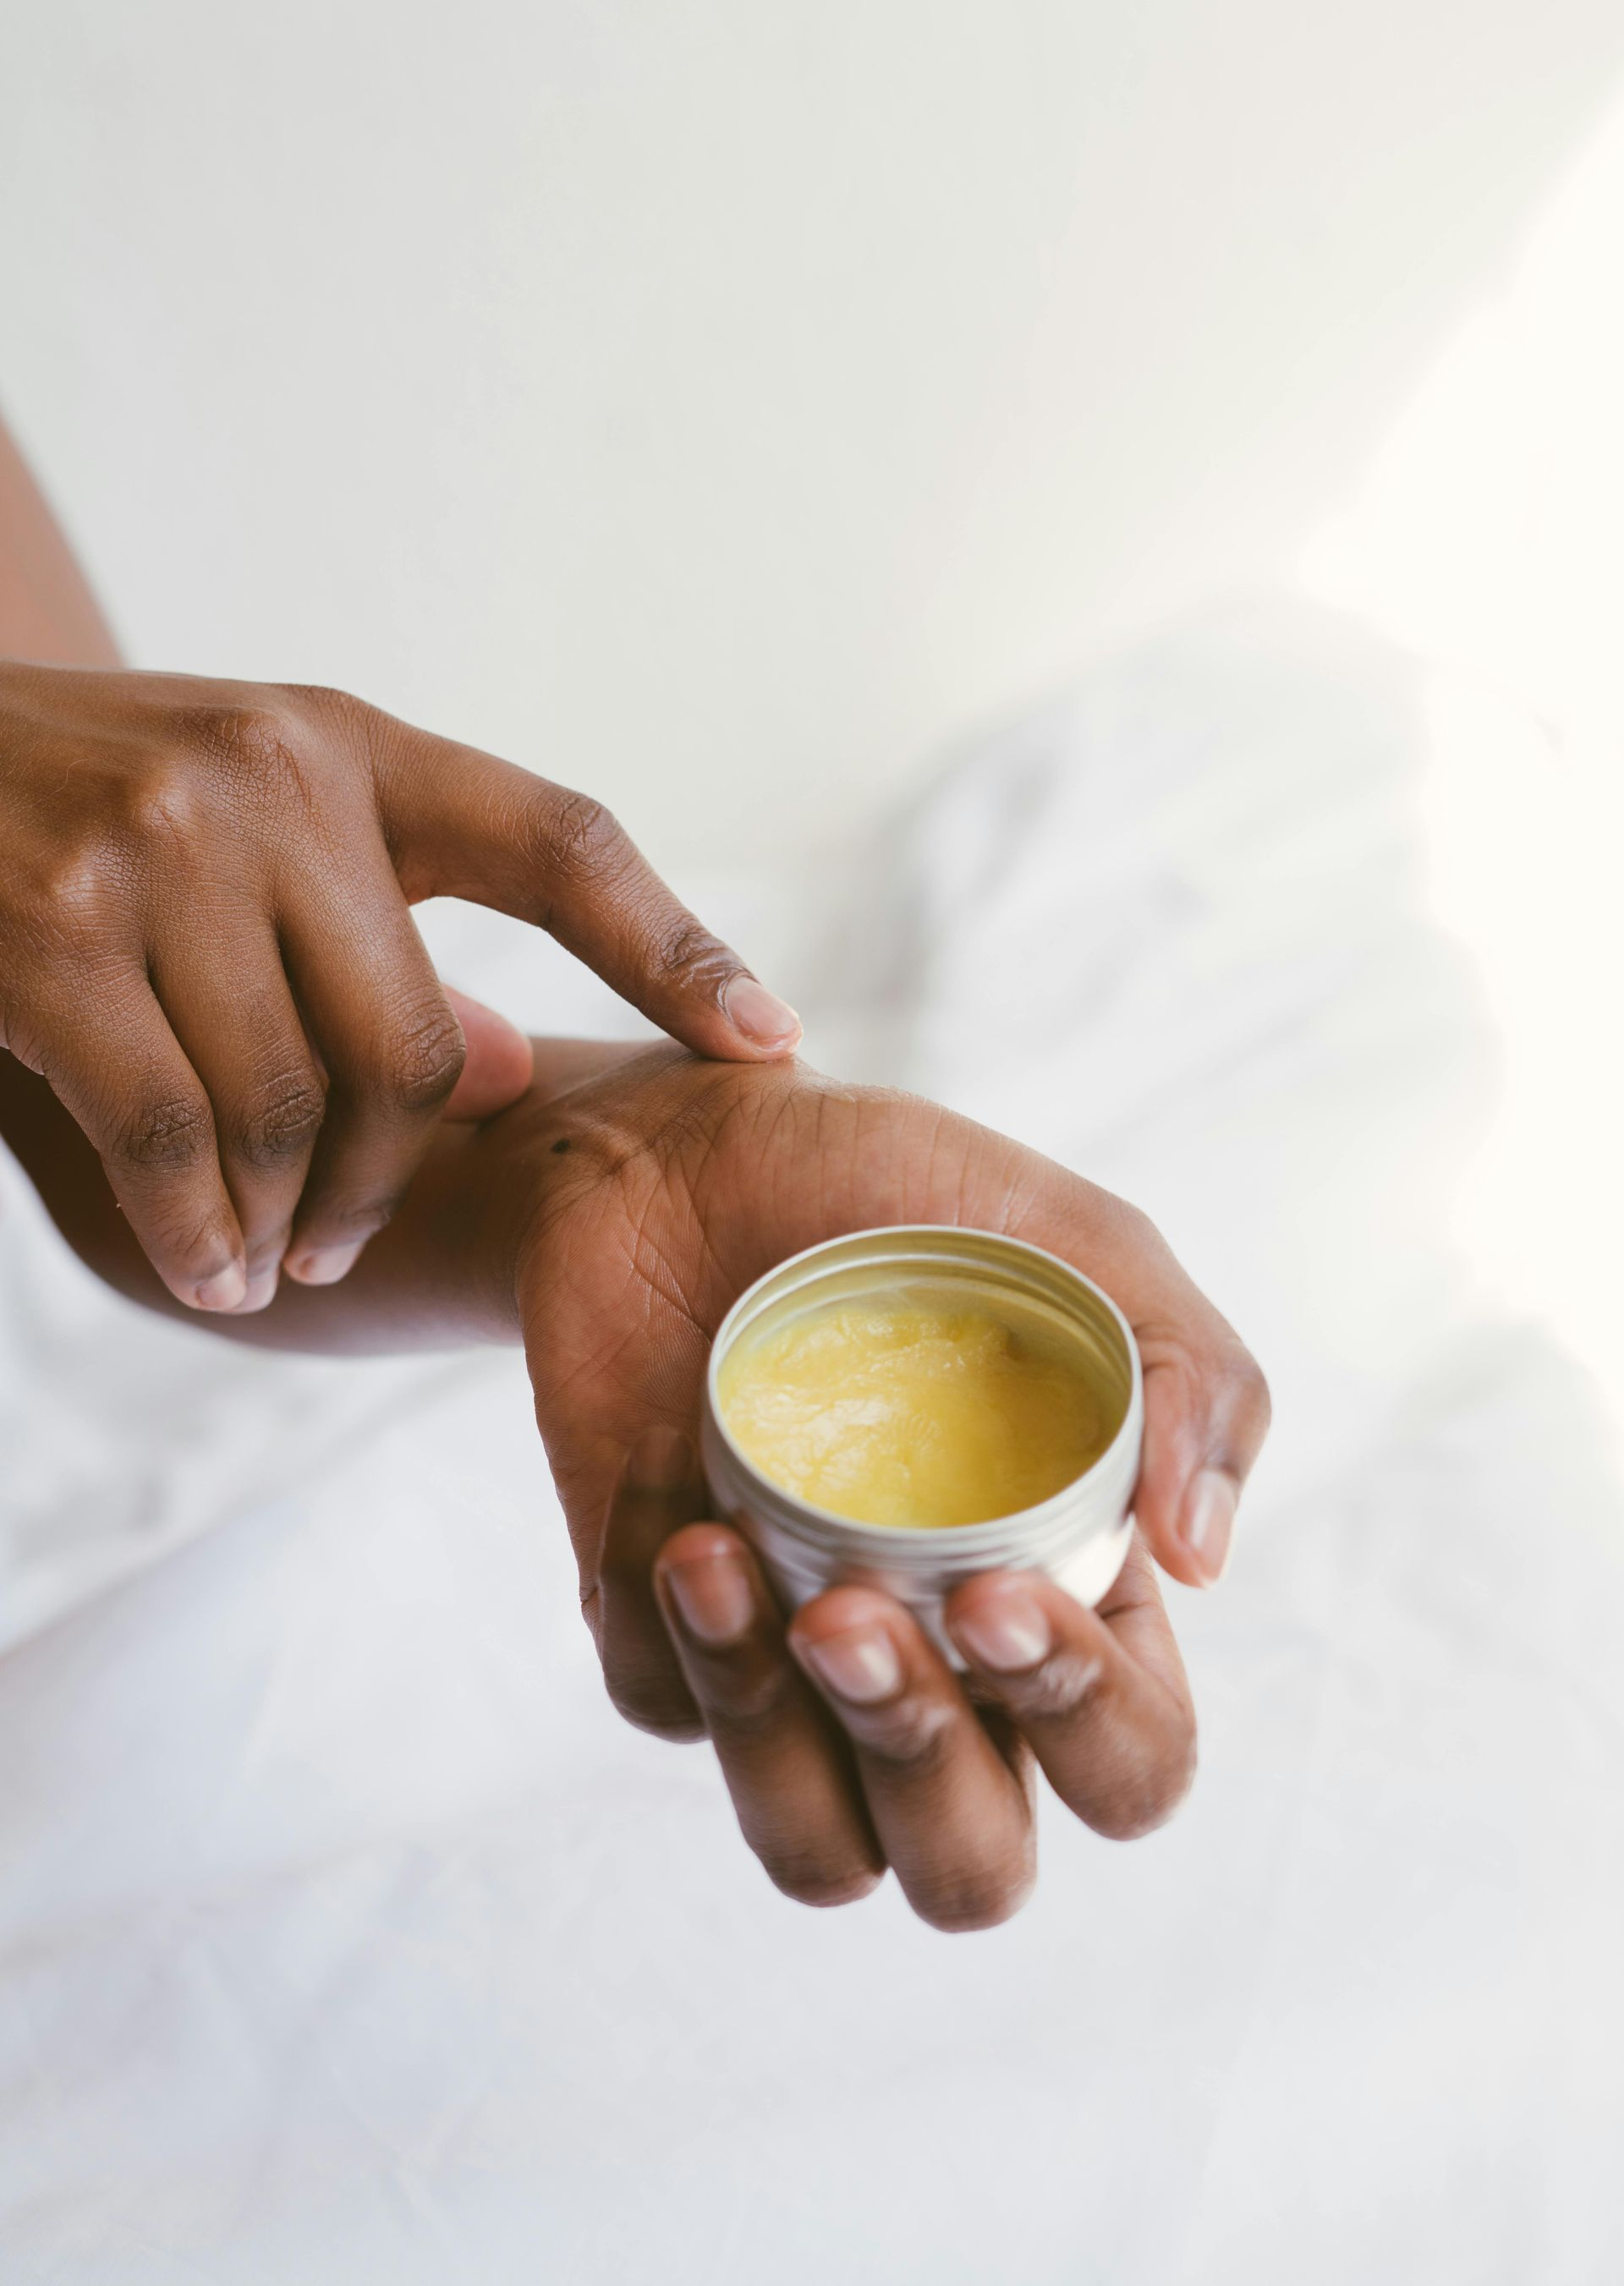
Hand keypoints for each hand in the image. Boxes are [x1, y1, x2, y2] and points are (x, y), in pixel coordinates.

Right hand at [0, 661, 799, 1314]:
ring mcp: (158, 847)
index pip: (560, 843)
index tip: (772, 1045)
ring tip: (263, 1263)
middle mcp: (272, 775)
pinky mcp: (51, 933)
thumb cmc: (88, 808)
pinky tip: (209, 1267)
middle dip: (384, 1177)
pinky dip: (199, 1231)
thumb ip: (377, 933)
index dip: (675, 949)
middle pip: (417, 1045)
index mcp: (349, 743)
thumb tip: (505, 1068)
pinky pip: (176, 1139)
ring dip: (285, 1221)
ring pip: (292, 1108)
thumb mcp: (250, 824)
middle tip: (332, 1244)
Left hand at [515, 1048, 1268, 1921]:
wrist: (684, 1151)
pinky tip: (661, 1476)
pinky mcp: (670, 1644)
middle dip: (919, 1768)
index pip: (1132, 1761)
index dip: (1084, 1721)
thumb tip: (1205, 1557)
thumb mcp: (1075, 1241)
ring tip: (717, 1560)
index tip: (991, 1593)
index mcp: (1074, 1594)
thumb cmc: (896, 1197)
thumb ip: (1193, 1375)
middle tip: (847, 1612)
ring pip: (815, 1854)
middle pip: (973, 1869)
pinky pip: (661, 1717)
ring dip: (765, 1736)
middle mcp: (945, 1669)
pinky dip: (652, 1611)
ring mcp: (801, 1672)